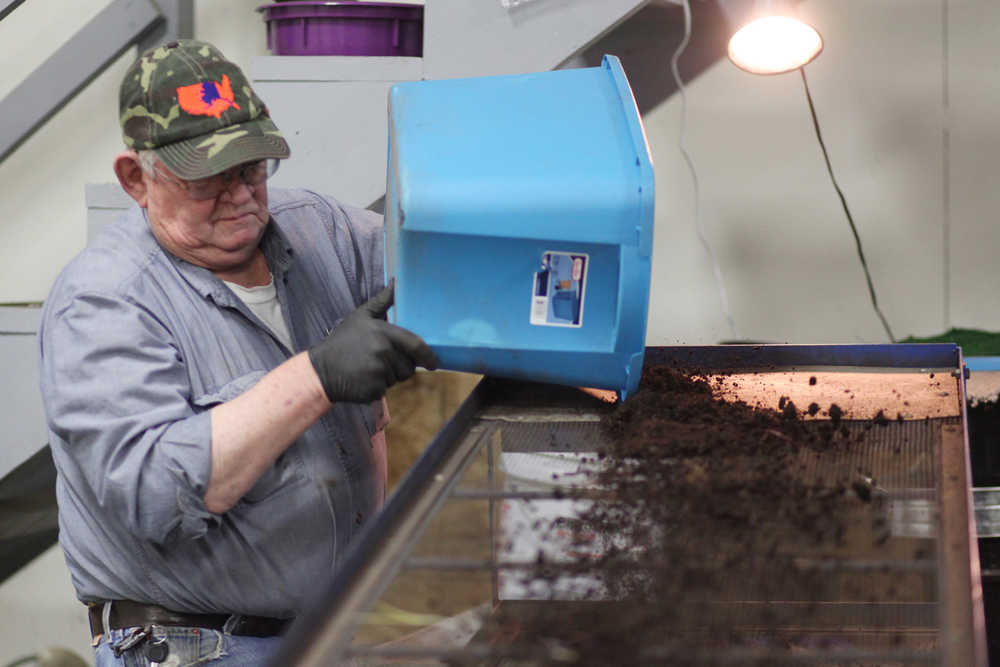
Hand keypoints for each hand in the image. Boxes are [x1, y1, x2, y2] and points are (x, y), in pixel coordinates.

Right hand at [308, 283, 437, 402]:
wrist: (321, 370)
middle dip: (402, 366)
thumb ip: (382, 301)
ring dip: (389, 376)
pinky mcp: (374, 390)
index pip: (415, 345)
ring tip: (370, 368)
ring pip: (398, 379)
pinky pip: (386, 390)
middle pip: (409, 366)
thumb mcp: (360, 317)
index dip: (428, 355)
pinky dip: (378, 387)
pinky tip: (364, 379)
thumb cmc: (343, 341)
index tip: (434, 363)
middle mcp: (383, 352)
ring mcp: (378, 372)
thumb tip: (396, 282)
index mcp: (383, 332)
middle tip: (383, 362)